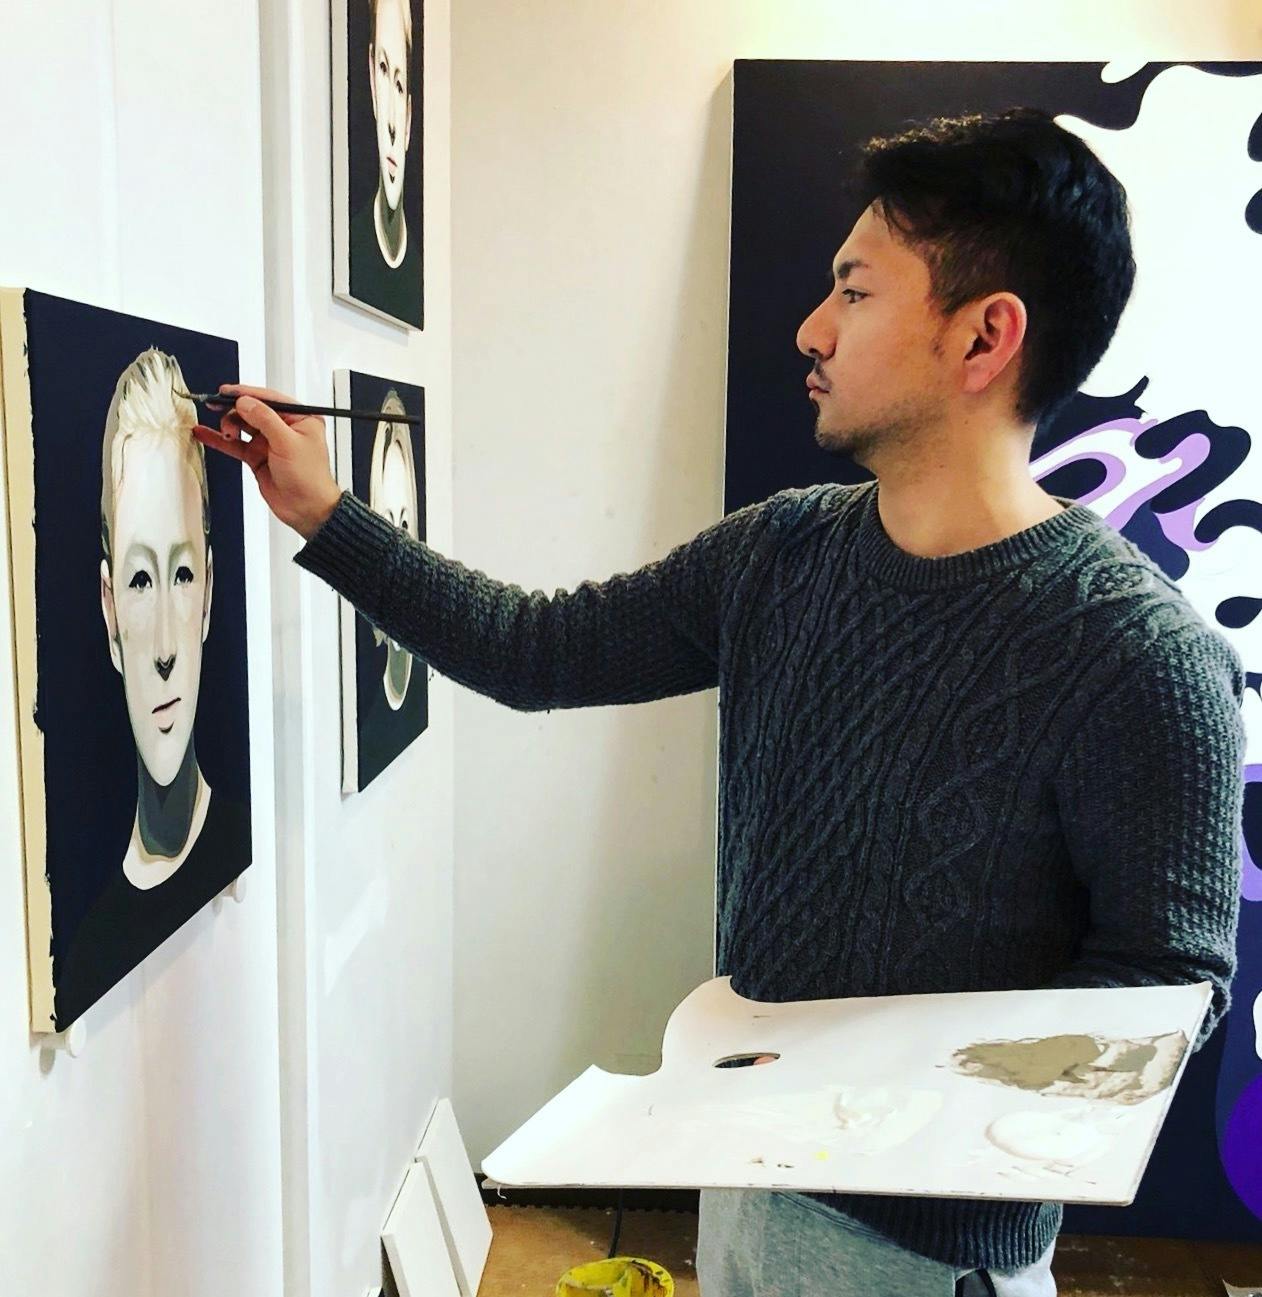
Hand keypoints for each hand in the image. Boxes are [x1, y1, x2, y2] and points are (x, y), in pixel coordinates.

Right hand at [193, 383, 342, 539]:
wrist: (306, 509)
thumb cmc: (310, 479)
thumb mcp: (288, 443)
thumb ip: (265, 419)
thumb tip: (245, 402)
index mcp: (301, 418)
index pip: (269, 399)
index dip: (247, 394)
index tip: (226, 392)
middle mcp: (285, 428)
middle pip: (252, 410)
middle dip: (234, 410)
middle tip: (217, 408)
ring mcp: (269, 442)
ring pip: (242, 425)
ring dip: (228, 425)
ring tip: (225, 433)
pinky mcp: (257, 457)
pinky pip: (235, 444)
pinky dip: (219, 439)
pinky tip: (204, 433)